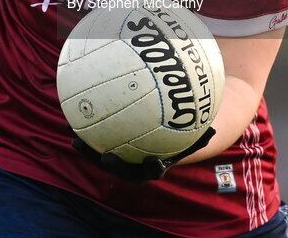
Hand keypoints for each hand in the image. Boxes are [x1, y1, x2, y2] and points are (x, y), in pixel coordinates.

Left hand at [71, 127, 215, 181]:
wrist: (157, 145)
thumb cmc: (176, 139)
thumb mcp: (189, 137)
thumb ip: (200, 135)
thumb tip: (214, 128)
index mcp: (153, 166)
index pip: (152, 171)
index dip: (151, 168)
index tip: (151, 161)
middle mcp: (133, 166)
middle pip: (120, 169)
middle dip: (111, 165)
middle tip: (106, 157)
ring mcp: (118, 158)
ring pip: (99, 157)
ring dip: (87, 150)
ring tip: (74, 139)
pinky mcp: (104, 148)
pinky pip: (93, 141)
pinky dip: (84, 131)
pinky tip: (73, 115)